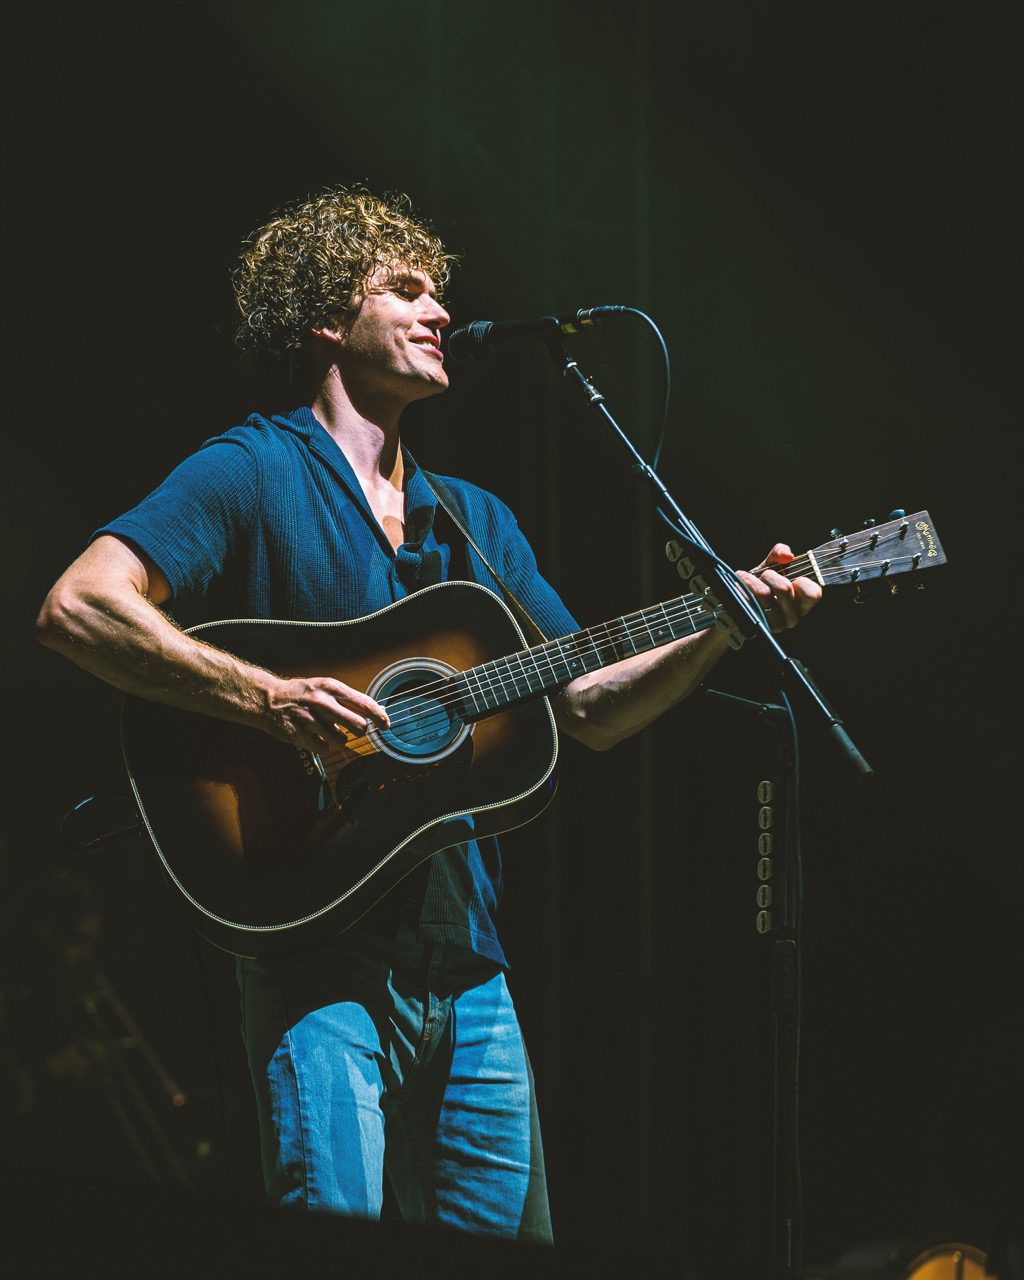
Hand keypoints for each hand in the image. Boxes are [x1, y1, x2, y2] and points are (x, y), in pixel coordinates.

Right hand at [266, 676, 389, 751]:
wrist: (269, 699)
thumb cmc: (303, 694)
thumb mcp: (326, 688)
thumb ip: (350, 700)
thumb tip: (377, 711)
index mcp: (331, 688)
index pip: (364, 703)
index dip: (379, 717)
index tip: (386, 725)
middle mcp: (322, 702)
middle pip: (358, 726)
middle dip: (360, 731)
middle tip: (354, 730)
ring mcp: (310, 719)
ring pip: (341, 741)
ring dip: (339, 740)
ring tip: (328, 731)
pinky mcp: (299, 735)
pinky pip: (323, 749)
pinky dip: (323, 746)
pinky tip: (316, 737)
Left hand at [737, 544, 821, 631]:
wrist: (740, 605)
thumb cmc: (763, 584)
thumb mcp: (773, 566)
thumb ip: (781, 553)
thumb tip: (787, 555)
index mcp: (802, 604)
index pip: (813, 594)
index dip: (802, 582)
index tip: (793, 578)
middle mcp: (792, 617)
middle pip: (784, 588)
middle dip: (770, 574)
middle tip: (764, 575)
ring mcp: (774, 624)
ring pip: (763, 593)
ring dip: (751, 580)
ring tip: (746, 579)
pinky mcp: (755, 625)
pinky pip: (747, 600)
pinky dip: (741, 588)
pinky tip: (740, 588)